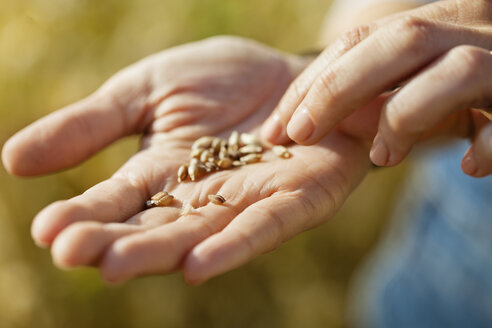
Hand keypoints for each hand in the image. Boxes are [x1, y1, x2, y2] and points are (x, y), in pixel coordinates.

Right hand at [2, 36, 369, 283]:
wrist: (294, 71)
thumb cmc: (225, 80)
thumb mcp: (148, 90)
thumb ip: (93, 125)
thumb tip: (14, 162)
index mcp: (163, 176)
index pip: (117, 203)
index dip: (85, 217)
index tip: (47, 231)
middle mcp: (201, 200)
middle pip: (154, 229)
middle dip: (115, 243)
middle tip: (71, 253)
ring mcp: (248, 202)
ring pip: (200, 235)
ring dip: (159, 253)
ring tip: (116, 267)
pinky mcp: (295, 199)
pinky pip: (264, 226)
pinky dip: (234, 245)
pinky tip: (198, 264)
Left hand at [261, 0, 491, 176]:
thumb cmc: (474, 86)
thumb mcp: (421, 74)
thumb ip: (380, 83)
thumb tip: (310, 120)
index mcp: (433, 23)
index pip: (357, 41)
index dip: (311, 82)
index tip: (276, 126)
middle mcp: (470, 26)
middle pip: (396, 42)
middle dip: (337, 90)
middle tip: (298, 136)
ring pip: (453, 70)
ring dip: (405, 116)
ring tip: (380, 158)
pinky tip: (471, 166)